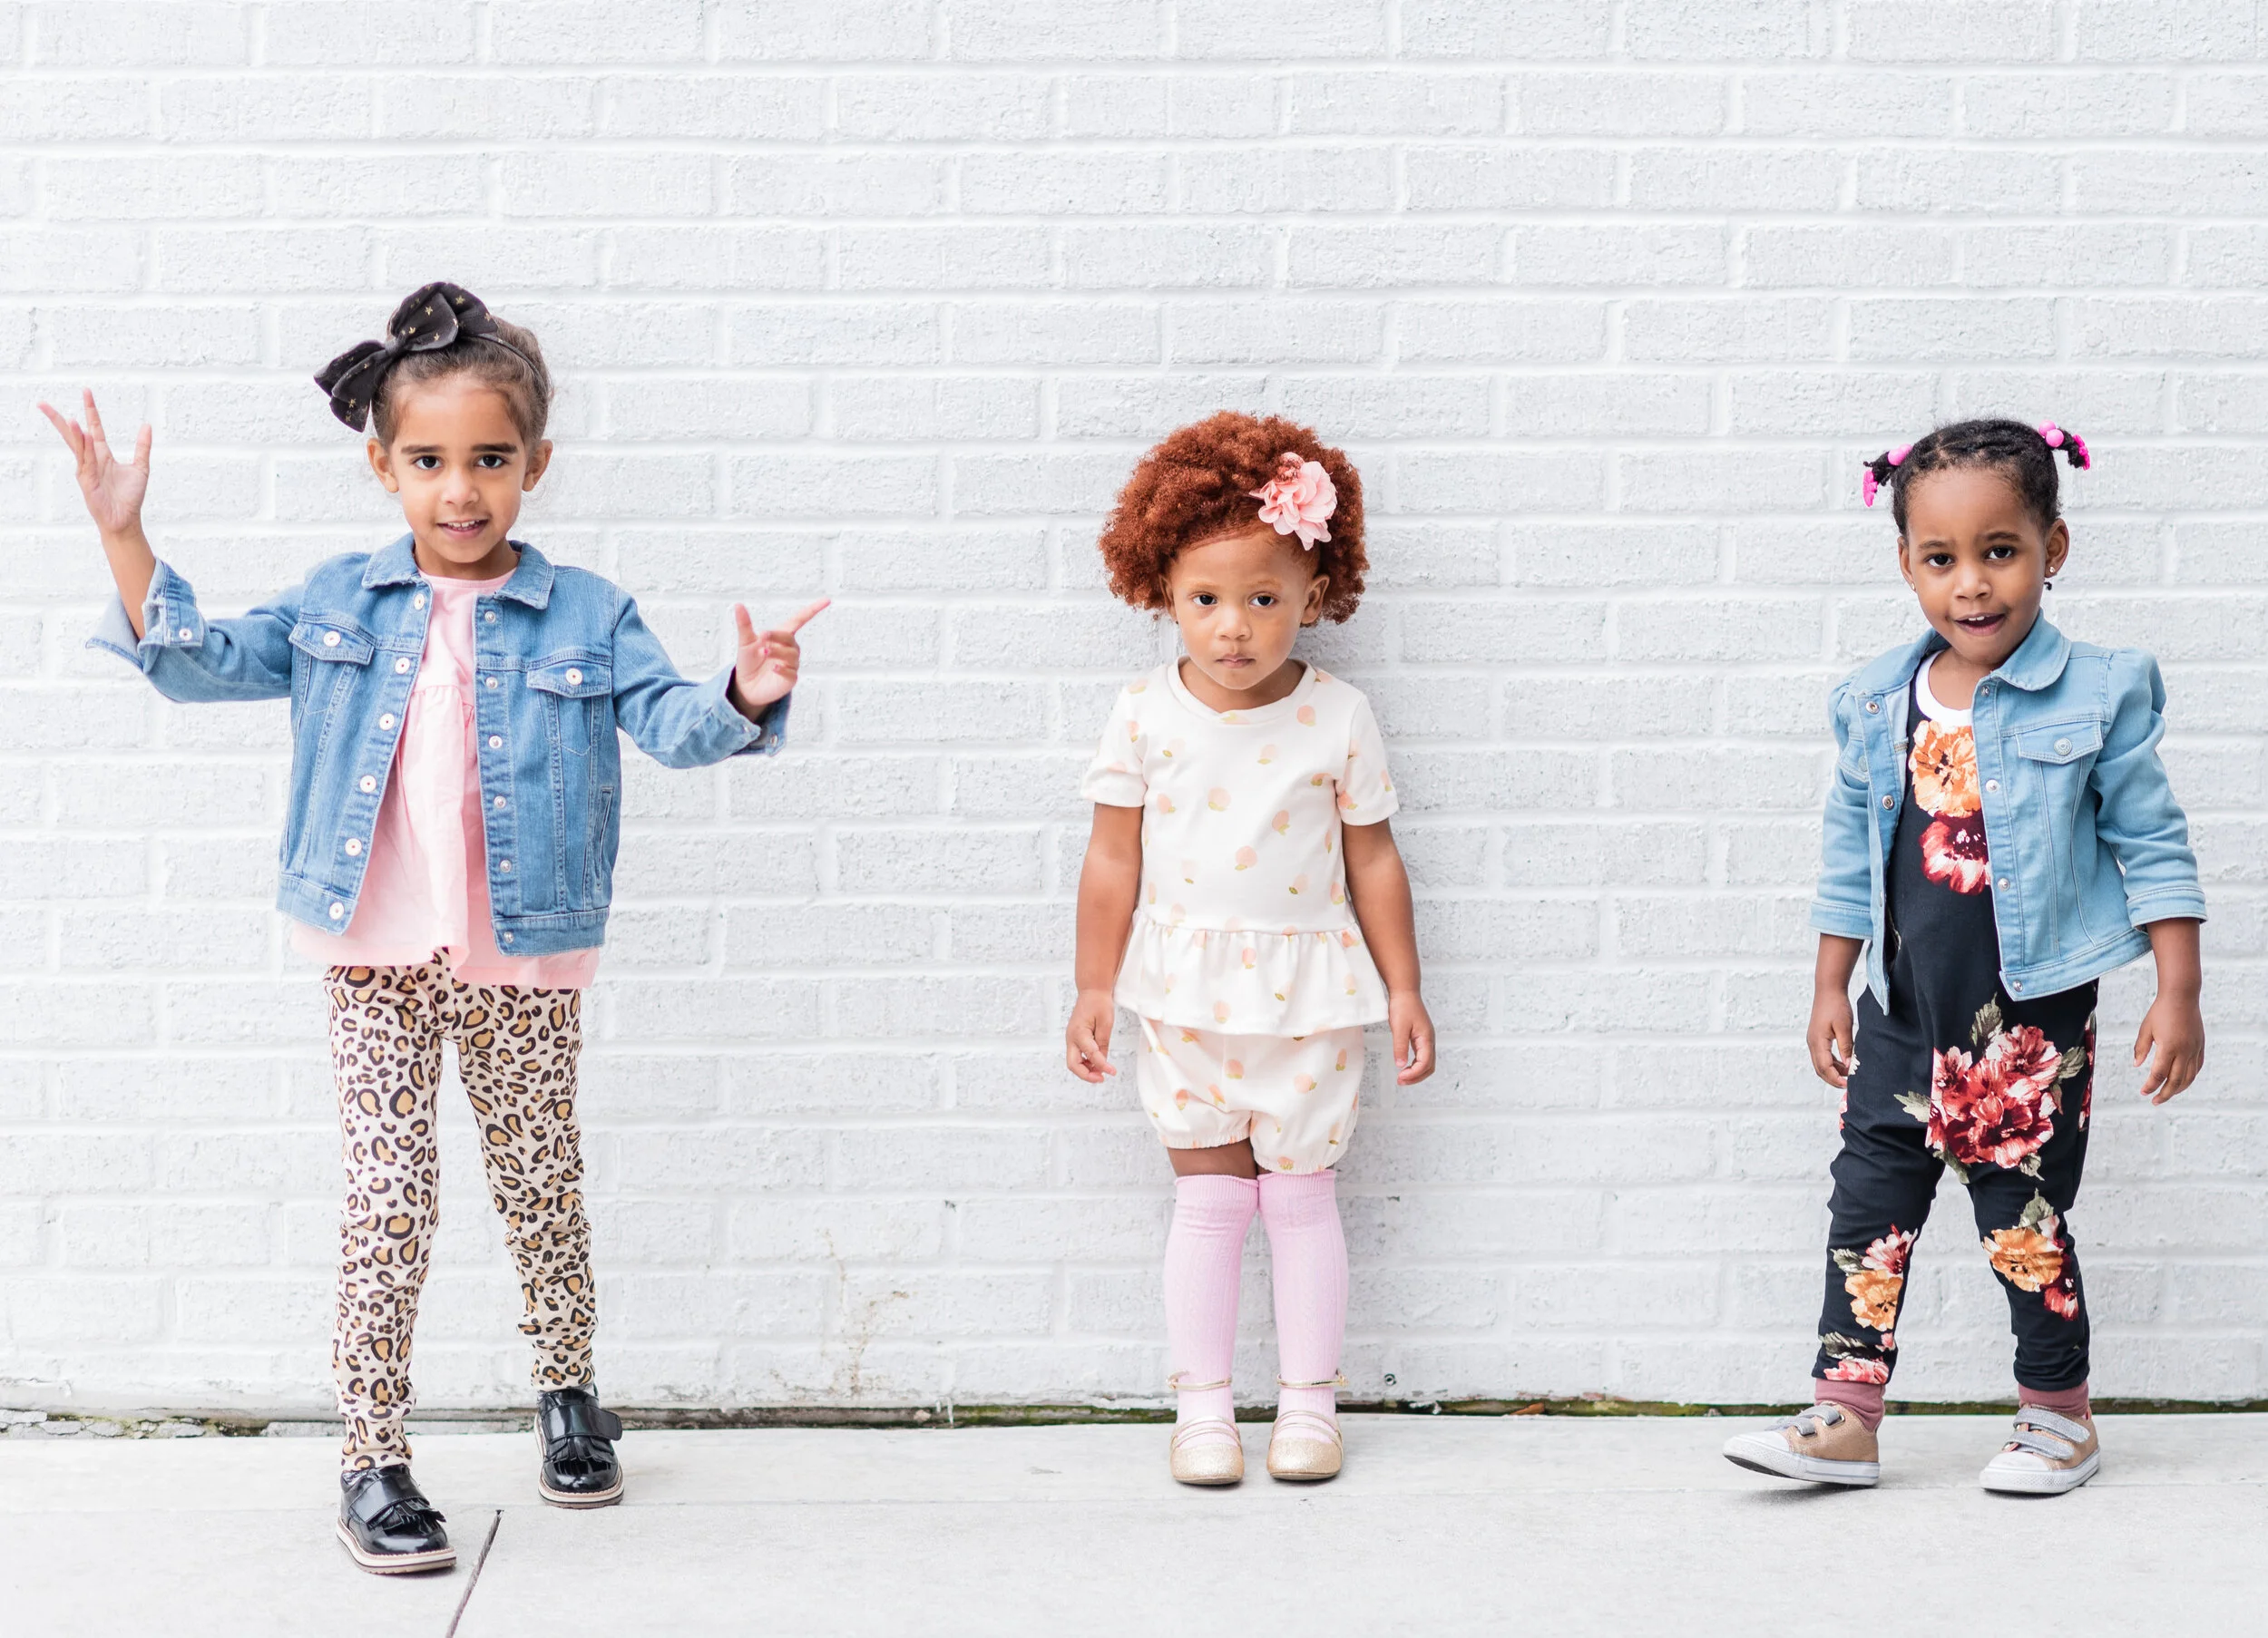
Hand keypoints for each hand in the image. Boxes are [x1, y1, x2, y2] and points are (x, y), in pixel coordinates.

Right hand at [39, 390, 149, 537]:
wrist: (126, 519)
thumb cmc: (130, 497)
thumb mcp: (141, 467)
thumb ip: (142, 447)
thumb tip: (147, 425)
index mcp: (102, 455)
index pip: (94, 427)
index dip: (91, 410)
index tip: (86, 392)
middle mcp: (91, 460)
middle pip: (73, 435)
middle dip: (59, 419)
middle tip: (43, 403)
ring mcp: (86, 470)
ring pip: (78, 447)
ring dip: (75, 433)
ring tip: (73, 419)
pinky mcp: (87, 482)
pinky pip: (86, 462)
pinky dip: (85, 449)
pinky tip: (85, 436)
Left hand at [729, 598, 827, 718]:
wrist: (745, 686)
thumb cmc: (748, 661)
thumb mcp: (745, 642)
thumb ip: (744, 624)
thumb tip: (738, 605)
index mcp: (782, 636)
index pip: (800, 620)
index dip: (813, 610)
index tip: (827, 601)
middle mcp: (790, 648)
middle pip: (789, 638)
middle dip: (776, 636)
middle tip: (762, 636)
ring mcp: (791, 663)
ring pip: (790, 654)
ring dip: (777, 651)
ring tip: (763, 652)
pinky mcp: (790, 678)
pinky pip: (790, 672)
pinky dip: (782, 669)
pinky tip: (774, 668)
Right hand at [1066, 989, 1117, 1082]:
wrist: (1092, 992)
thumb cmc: (1099, 1003)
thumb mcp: (1106, 1023)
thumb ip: (1103, 1043)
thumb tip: (1103, 1061)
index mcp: (1079, 1032)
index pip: (1090, 1055)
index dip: (1102, 1066)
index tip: (1112, 1072)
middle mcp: (1071, 1037)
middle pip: (1073, 1064)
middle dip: (1087, 1075)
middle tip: (1102, 1078)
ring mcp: (1071, 1039)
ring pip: (1074, 1062)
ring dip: (1086, 1070)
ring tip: (1102, 1072)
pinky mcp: (1075, 1039)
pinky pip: (1077, 1055)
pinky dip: (1086, 1063)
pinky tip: (1097, 1063)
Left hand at [1389, 990, 1433, 1084]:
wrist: (1405, 991)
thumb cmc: (1403, 1006)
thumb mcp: (1399, 1027)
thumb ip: (1400, 1047)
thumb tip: (1400, 1065)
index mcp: (1426, 1038)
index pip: (1425, 1063)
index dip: (1414, 1073)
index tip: (1400, 1077)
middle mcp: (1429, 1040)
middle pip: (1429, 1066)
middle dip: (1416, 1077)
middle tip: (1400, 1081)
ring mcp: (1426, 1039)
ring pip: (1427, 1062)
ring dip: (1416, 1072)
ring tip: (1402, 1077)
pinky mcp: (1421, 1037)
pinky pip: (1422, 1056)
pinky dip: (1415, 1065)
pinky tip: (1405, 1066)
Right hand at [1809, 986, 1856, 1089]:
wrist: (1828, 990)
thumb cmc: (1837, 1006)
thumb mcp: (1845, 1027)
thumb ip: (1846, 1048)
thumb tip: (1848, 1066)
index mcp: (1817, 1042)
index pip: (1825, 1067)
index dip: (1836, 1078)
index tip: (1849, 1085)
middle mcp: (1812, 1043)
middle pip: (1820, 1069)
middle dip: (1833, 1079)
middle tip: (1849, 1085)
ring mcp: (1813, 1041)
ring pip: (1820, 1064)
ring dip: (1833, 1072)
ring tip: (1849, 1075)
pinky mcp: (1816, 1038)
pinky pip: (1822, 1056)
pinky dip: (1832, 1064)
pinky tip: (1844, 1063)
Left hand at [2134, 990, 2203, 1103]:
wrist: (2181, 997)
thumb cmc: (2160, 1012)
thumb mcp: (2145, 1029)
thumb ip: (2141, 1048)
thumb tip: (2137, 1065)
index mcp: (2168, 1047)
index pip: (2159, 1074)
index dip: (2151, 1085)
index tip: (2143, 1092)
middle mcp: (2184, 1051)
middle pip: (2176, 1080)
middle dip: (2165, 1093)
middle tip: (2155, 1101)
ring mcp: (2195, 1049)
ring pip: (2189, 1077)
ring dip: (2178, 1089)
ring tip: (2167, 1094)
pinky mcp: (2200, 1046)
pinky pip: (2197, 1067)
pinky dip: (2190, 1077)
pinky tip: (2182, 1082)